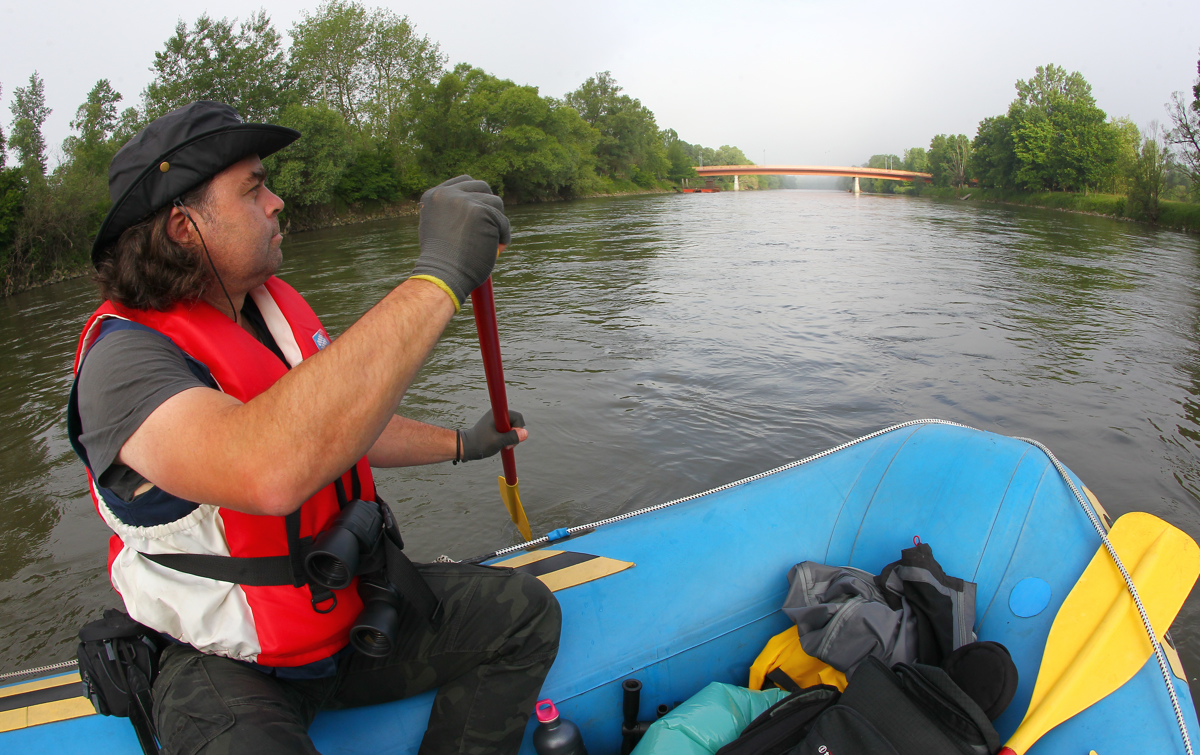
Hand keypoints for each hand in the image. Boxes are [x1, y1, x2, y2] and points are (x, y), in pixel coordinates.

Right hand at [410, 175, 510, 311]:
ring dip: (497, 222)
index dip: (477, 194)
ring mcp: (465, 201)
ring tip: (490, 242)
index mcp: (434, 196)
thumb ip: (451, 213)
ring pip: (495, 203)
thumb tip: (474, 206)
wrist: (442, 276)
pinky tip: (496, 249)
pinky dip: (503, 236)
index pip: (463, 181)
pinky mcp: (483, 212)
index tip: (482, 208)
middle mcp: (447, 194)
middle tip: (492, 224)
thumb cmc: (442, 263)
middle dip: (490, 204)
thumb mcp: (438, 229)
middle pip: (482, 186)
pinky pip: (503, 221)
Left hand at [460, 410, 525, 460]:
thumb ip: (512, 437)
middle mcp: (497, 414)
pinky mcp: (494, 426)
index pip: (517, 416)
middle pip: (515, 422)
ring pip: (511, 427)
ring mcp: (495, 420)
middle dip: (515, 434)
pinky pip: (506, 430)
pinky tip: (501, 444)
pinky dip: (506, 438)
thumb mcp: (498, 442)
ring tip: (504, 446)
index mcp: (497, 414)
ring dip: (510, 437)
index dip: (519, 427)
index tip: (512, 438)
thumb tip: (525, 433)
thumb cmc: (480, 444)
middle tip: (508, 445)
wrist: (466, 447)